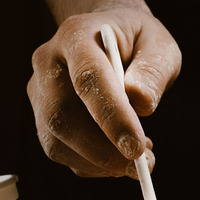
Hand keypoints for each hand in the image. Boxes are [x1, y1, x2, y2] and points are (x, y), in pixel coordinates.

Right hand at [25, 0, 180, 177]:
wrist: (111, 38)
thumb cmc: (137, 41)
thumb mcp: (159, 45)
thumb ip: (153, 71)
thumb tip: (142, 104)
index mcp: (76, 35)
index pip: (88, 78)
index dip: (112, 116)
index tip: (136, 146)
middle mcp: (48, 62)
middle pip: (62, 116)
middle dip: (102, 150)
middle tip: (142, 164)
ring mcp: (40, 92)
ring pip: (57, 141)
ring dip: (100, 161)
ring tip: (138, 156)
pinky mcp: (42, 117)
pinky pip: (62, 152)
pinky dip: (93, 164)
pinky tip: (119, 153)